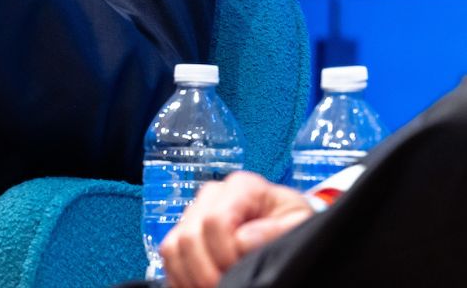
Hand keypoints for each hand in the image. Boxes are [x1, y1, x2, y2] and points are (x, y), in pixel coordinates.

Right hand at [161, 171, 314, 287]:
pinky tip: (198, 286)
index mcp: (242, 187)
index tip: (241, 269)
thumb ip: (276, 229)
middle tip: (225, 286)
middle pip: (189, 235)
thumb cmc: (292, 222)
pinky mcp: (185, 232)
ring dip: (190, 275)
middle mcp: (213, 195)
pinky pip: (168, 255)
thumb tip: (243, 240)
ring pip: (173, 246)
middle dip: (205, 269)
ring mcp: (195, 213)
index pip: (215, 220)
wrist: (284, 227)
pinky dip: (179, 276)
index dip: (224, 252)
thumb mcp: (298, 222)